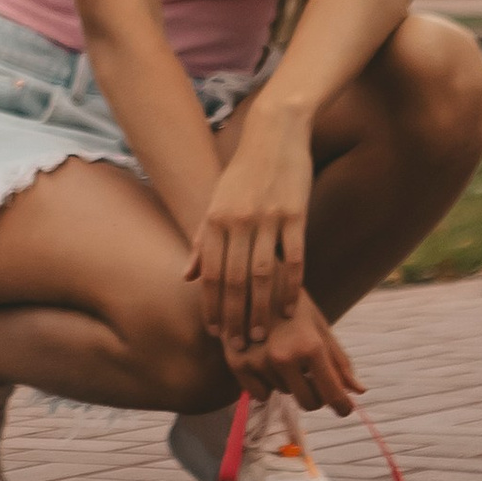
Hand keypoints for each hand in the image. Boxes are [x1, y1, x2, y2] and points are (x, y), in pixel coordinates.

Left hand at [185, 109, 316, 364]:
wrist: (275, 133)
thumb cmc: (244, 171)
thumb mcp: (216, 201)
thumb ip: (202, 239)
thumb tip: (186, 275)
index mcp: (215, 219)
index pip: (210, 273)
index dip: (211, 306)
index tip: (214, 334)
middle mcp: (238, 221)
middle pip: (233, 280)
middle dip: (234, 317)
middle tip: (238, 348)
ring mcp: (267, 218)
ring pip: (262, 276)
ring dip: (260, 310)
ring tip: (261, 337)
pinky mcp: (295, 215)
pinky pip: (293, 259)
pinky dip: (291, 287)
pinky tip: (291, 309)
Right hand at [235, 287, 364, 418]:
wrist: (249, 279)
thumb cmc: (292, 302)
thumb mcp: (319, 326)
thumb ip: (339, 360)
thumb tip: (360, 391)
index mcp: (311, 345)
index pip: (333, 394)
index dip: (343, 406)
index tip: (346, 408)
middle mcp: (284, 356)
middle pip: (309, 402)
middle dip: (316, 395)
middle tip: (313, 377)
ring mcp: (258, 361)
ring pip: (283, 393)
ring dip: (288, 381)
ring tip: (282, 351)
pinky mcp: (237, 363)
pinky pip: (260, 394)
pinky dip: (266, 384)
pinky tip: (265, 360)